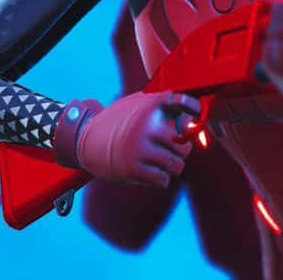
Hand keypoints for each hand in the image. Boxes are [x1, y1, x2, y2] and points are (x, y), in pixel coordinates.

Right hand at [76, 91, 199, 187]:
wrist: (86, 139)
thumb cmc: (118, 122)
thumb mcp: (137, 104)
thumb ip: (162, 106)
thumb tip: (192, 117)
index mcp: (149, 106)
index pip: (180, 101)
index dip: (193, 108)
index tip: (196, 115)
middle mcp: (146, 126)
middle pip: (183, 144)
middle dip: (181, 151)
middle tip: (172, 151)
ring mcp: (140, 147)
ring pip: (176, 165)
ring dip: (171, 167)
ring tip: (160, 163)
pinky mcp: (133, 168)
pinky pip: (163, 180)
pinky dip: (160, 179)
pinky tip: (150, 172)